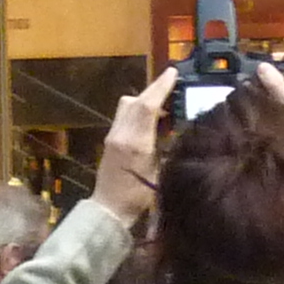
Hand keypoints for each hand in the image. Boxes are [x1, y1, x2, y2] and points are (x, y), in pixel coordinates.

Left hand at [92, 68, 179, 225]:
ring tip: (163, 104)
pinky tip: (151, 119)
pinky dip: (138, 109)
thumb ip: (165, 147)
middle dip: (154, 89)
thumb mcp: (159, 174)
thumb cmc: (138, 198)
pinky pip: (124, 115)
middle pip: (135, 100)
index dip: (160, 87)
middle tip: (171, 83)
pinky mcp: (110, 139)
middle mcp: (121, 134)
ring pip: (127, 105)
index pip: (147, 106)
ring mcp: (112, 135)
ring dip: (145, 98)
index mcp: (135, 143)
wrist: (109, 210)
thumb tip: (175, 127)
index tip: (173, 73)